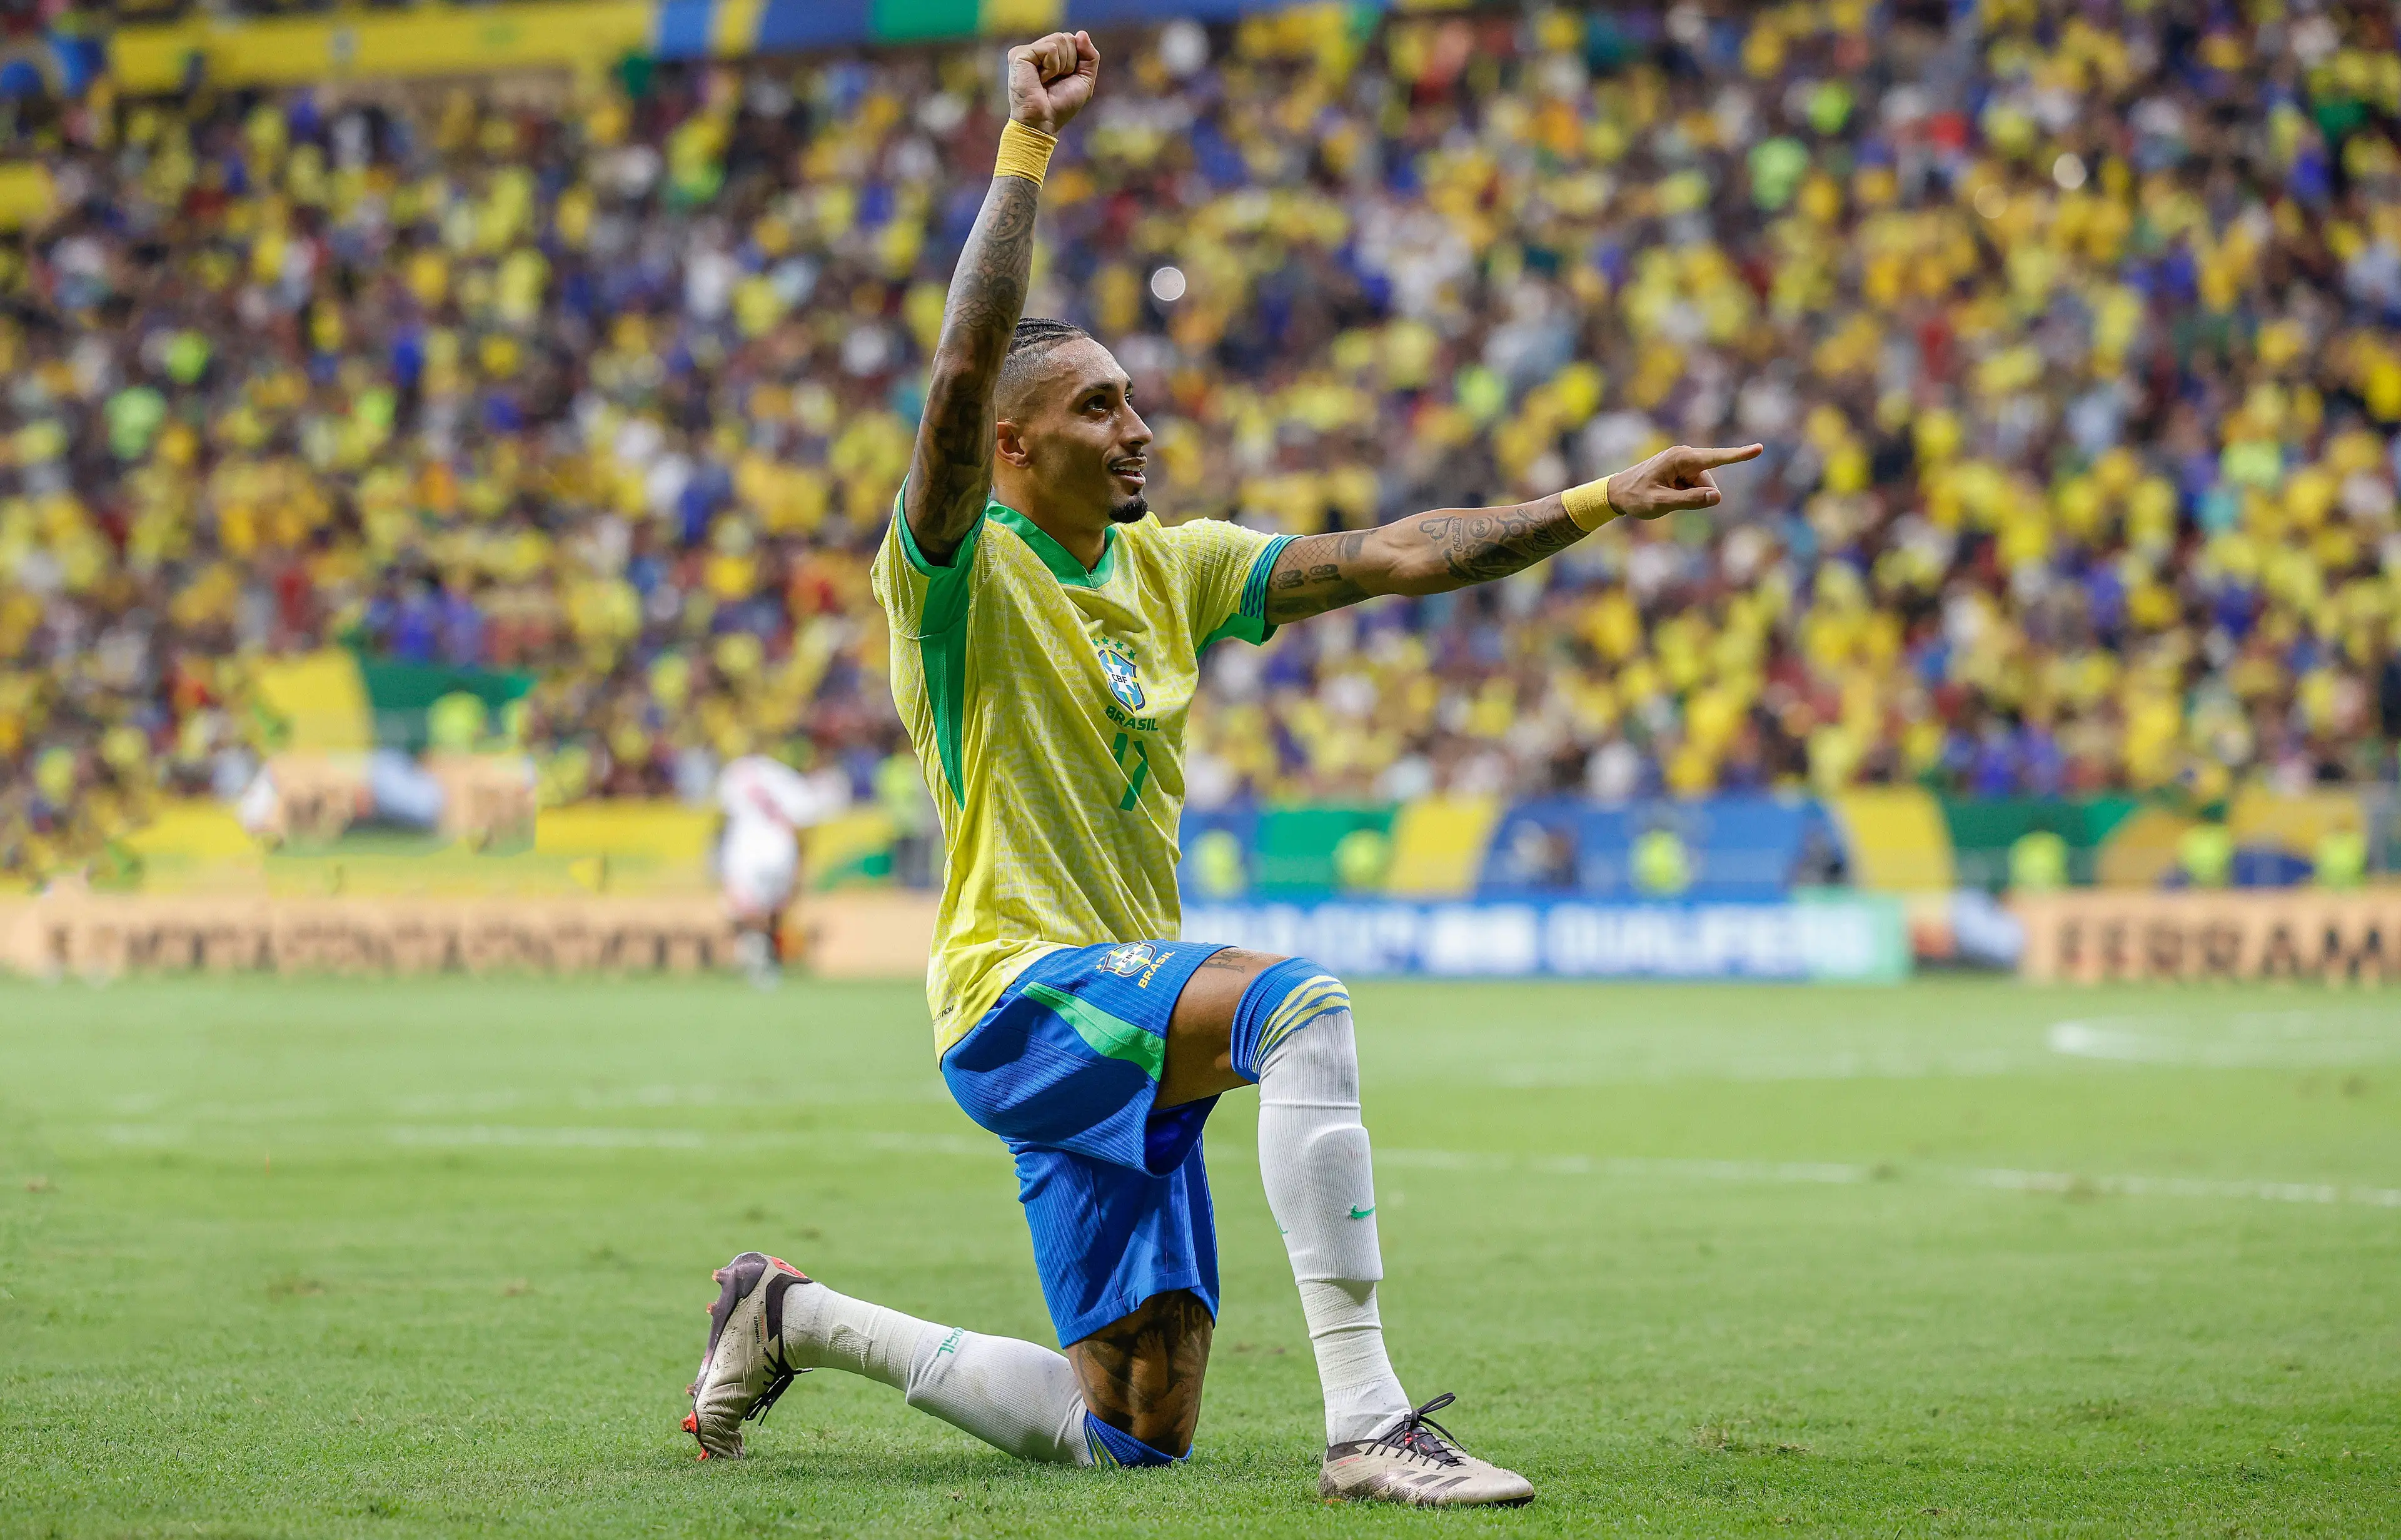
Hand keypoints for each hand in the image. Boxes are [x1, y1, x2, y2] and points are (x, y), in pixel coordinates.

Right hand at [1007, 31, 1099, 135]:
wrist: (1044, 122)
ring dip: (1061, 65)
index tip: (1064, 79)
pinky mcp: (1019, 54)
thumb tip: (1081, 33)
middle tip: (1055, 81)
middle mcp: (1036, 51)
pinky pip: (1050, 48)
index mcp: (1048, 56)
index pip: (1071, 40)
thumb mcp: (1084, 79)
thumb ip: (1089, 56)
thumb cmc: (1061, 105)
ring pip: (1059, 39)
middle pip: (1066, 37)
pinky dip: (1052, 67)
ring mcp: (1026, 51)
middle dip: (1070, 62)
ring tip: (1046, 81)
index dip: (1076, 60)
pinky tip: (1040, 80)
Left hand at [1605, 443, 1763, 519]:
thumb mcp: (1661, 503)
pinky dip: (1683, 494)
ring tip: (1663, 495)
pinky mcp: (1681, 468)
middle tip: (1667, 498)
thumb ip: (1690, 501)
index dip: (1739, 455)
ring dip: (1688, 495)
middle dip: (1697, 495)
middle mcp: (1684, 455)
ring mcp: (1683, 461)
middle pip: (1708, 481)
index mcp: (1681, 459)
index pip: (1716, 458)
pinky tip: (1665, 493)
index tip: (1759, 448)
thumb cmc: (1636, 498)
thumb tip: (1717, 497)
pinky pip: (1693, 486)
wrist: (1616, 492)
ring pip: (1702, 485)